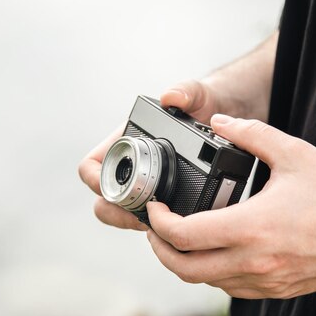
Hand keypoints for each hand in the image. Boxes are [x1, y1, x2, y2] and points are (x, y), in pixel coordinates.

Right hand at [77, 80, 222, 230]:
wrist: (223, 118)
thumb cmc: (203, 103)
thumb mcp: (198, 95)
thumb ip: (186, 92)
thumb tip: (171, 97)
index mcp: (124, 140)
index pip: (91, 167)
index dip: (97, 182)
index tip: (117, 191)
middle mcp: (129, 164)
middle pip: (103, 199)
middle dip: (117, 213)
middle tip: (142, 218)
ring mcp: (143, 183)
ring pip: (122, 213)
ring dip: (133, 221)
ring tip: (158, 223)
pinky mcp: (160, 197)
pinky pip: (145, 216)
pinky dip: (153, 223)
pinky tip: (171, 224)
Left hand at [145, 115, 315, 298]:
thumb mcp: (294, 152)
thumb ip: (251, 133)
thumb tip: (218, 121)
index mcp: (252, 226)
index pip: (184, 236)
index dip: (159, 223)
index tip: (155, 207)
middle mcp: (254, 260)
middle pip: (184, 268)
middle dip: (160, 249)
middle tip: (157, 227)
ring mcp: (266, 281)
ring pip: (206, 282)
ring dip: (185, 262)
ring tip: (181, 237)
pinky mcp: (278, 290)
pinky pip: (231, 289)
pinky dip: (212, 273)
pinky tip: (216, 252)